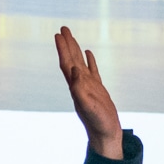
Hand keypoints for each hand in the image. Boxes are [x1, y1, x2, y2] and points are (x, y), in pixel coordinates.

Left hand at [55, 27, 122, 158]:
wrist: (105, 135)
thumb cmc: (98, 124)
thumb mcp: (89, 107)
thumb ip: (80, 91)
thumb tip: (74, 71)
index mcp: (76, 87)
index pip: (67, 64)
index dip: (62, 49)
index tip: (58, 34)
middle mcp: (79, 85)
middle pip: (71, 60)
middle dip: (67, 44)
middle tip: (63, 28)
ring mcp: (89, 87)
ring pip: (79, 63)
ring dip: (75, 49)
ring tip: (71, 36)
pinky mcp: (98, 90)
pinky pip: (92, 71)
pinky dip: (89, 60)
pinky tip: (88, 53)